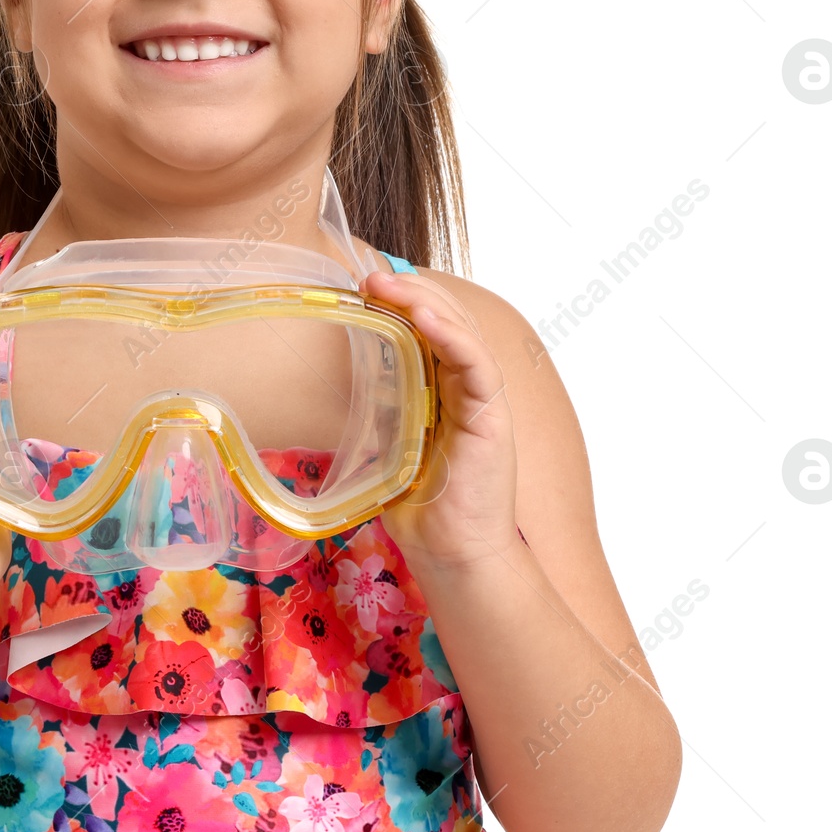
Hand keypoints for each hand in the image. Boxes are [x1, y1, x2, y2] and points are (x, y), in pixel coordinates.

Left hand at [359, 268, 519, 570]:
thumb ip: (380, 415)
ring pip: (461, 330)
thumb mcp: (390, 447)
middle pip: (446, 319)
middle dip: (408, 291)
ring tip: (387, 284)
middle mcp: (467, 386)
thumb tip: (340, 391)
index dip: (401, 302)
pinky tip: (424, 318)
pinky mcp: (491, 415)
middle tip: (367, 276)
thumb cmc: (423, 510)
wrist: (454, 555)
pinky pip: (476, 363)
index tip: (362, 286)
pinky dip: (451, 335)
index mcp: (445, 389)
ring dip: (423, 301)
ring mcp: (482, 398)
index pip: (428, 329)